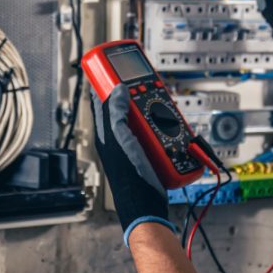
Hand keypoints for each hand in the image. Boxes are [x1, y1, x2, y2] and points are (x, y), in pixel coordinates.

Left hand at [90, 84, 175, 244]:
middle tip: (146, 85)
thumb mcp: (120, 139)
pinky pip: (156, 130)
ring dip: (153, 110)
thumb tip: (118, 89)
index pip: (101, 100)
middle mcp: (118, 136)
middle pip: (126, 106)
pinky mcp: (148, 150)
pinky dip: (163, 125)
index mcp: (105, 132)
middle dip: (136, 94)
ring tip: (160, 106)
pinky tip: (170, 125)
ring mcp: (133, 143)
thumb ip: (116, 113)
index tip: (114, 67)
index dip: (106, 82)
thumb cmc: (129, 176)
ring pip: (143, 116)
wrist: (147, 205)